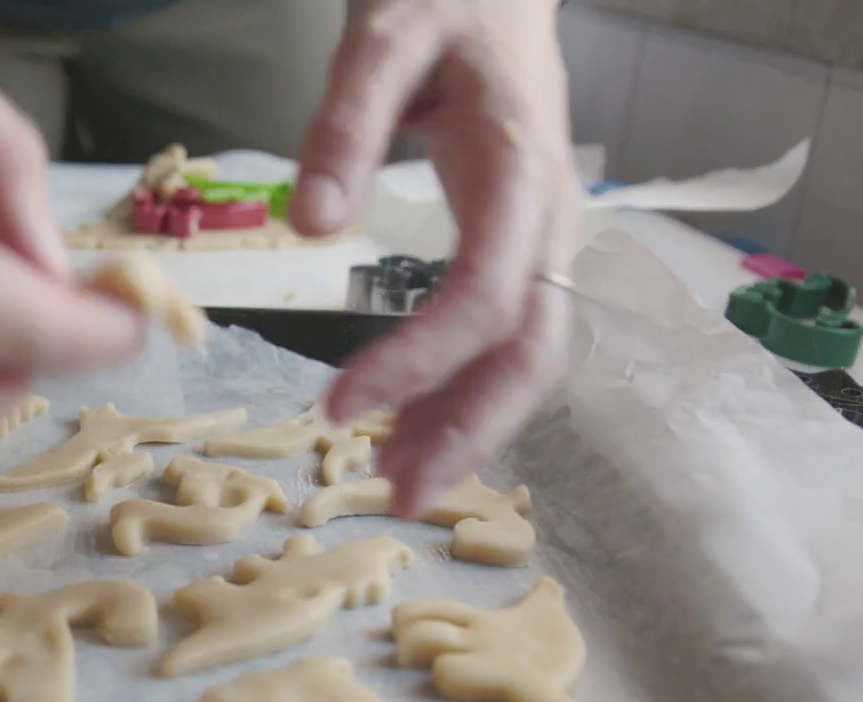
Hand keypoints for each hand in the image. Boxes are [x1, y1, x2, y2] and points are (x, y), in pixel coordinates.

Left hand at [291, 0, 580, 512]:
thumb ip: (346, 122)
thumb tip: (313, 224)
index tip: (340, 404)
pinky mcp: (523, 243)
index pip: (486, 296)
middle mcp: (549, 215)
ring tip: (397, 477)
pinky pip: (510, 333)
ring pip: (531, 354)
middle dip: (471, 430)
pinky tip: (415, 423)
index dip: (419, 362)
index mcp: (520, 169)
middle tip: (398, 494)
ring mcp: (545, 233)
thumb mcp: (383, 35)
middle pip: (534, 349)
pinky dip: (467, 388)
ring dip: (470, 423)